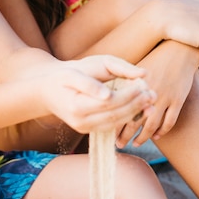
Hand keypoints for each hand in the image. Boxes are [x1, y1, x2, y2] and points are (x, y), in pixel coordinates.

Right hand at [41, 56, 156, 133]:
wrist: (46, 89)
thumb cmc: (66, 74)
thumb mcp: (79, 68)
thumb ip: (105, 74)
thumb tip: (137, 76)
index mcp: (76, 105)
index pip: (110, 102)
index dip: (129, 95)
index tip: (143, 85)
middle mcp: (80, 121)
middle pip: (115, 114)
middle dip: (136, 104)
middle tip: (152, 93)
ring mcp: (84, 128)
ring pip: (116, 123)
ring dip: (135, 113)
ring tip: (150, 101)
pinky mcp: (88, 130)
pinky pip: (111, 126)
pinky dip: (127, 117)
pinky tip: (139, 108)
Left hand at [116, 40, 198, 146]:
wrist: (179, 51)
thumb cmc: (156, 58)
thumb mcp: (138, 68)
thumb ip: (125, 81)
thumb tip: (112, 95)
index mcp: (135, 84)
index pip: (121, 108)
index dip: (114, 121)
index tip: (108, 131)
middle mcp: (148, 93)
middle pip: (134, 120)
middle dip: (125, 134)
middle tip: (119, 145)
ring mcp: (164, 98)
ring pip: (151, 124)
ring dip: (142, 137)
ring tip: (136, 144)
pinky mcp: (178, 100)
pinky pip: (169, 121)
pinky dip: (162, 131)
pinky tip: (156, 136)